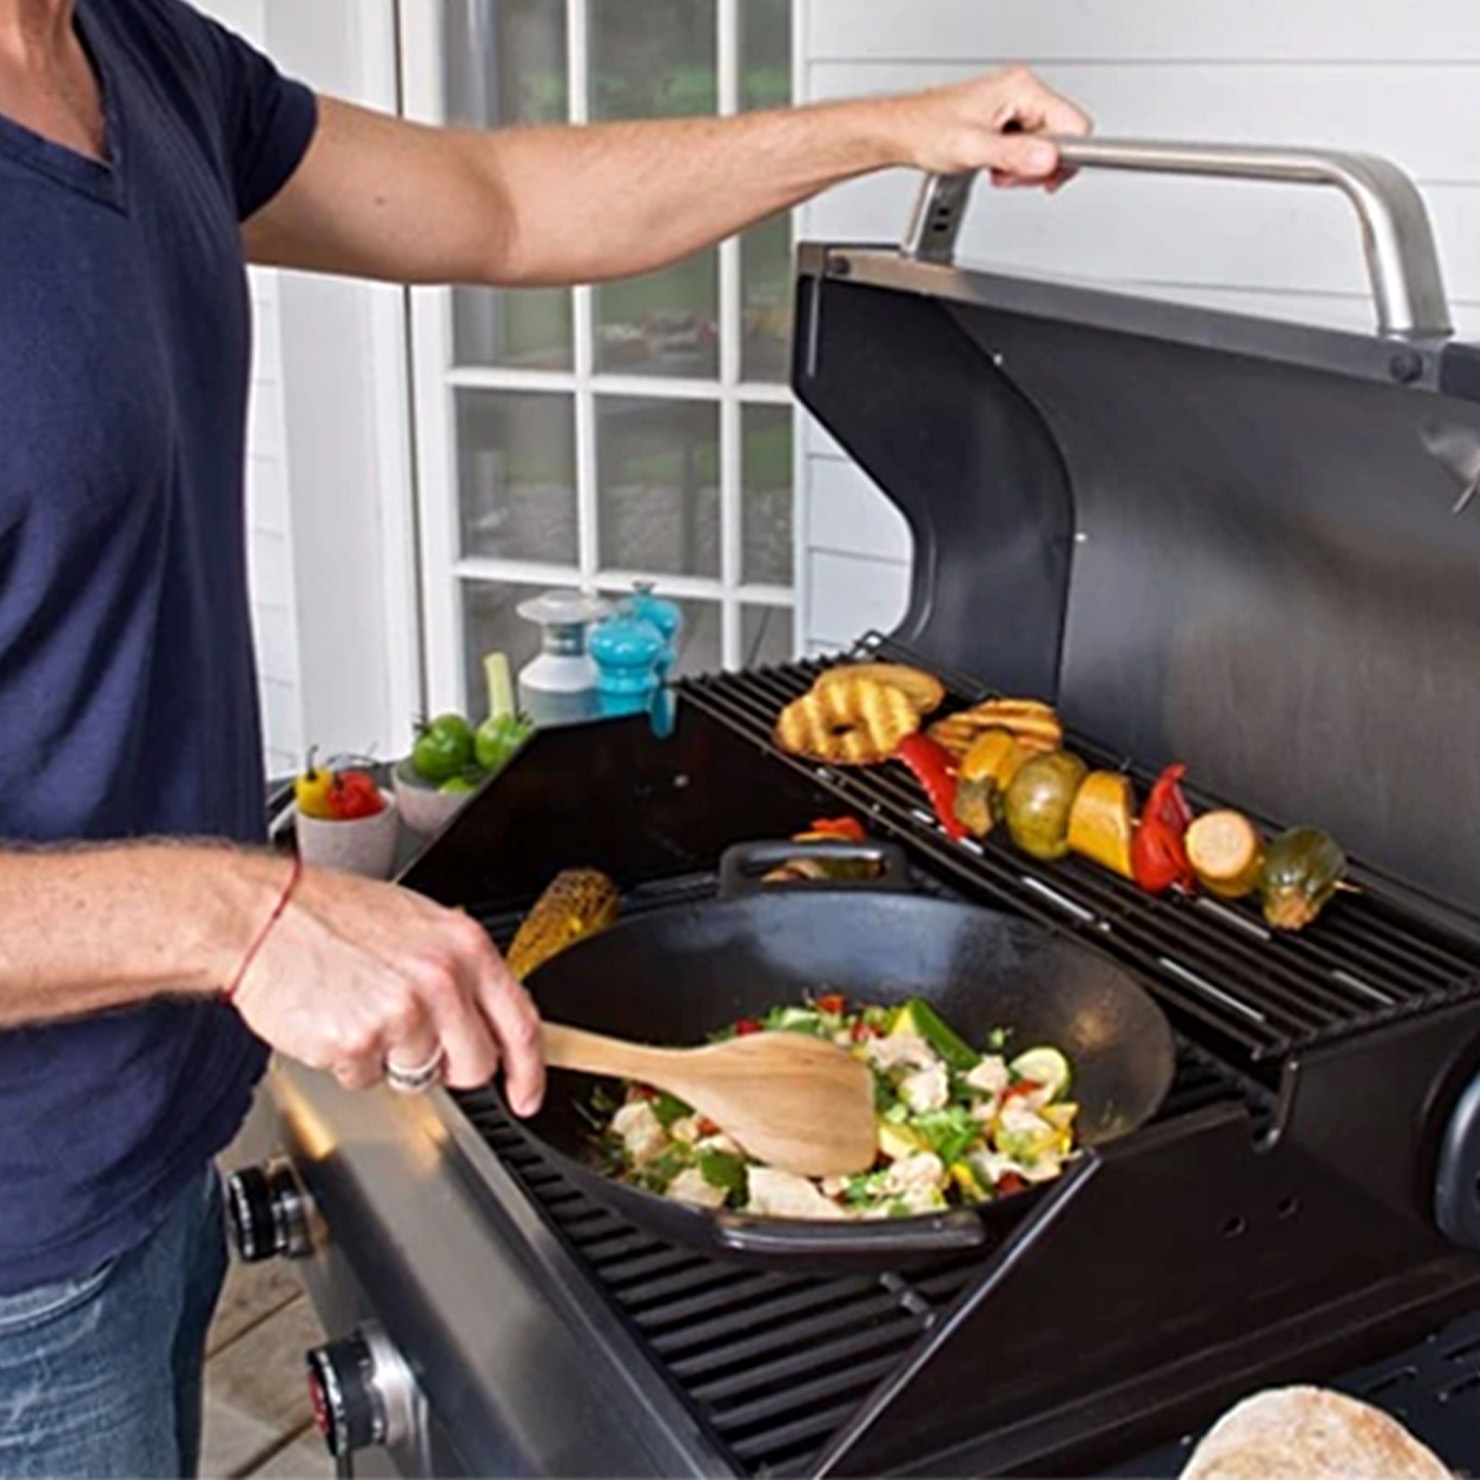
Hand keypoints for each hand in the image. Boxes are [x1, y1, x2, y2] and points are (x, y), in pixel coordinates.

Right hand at [228, 863, 544, 1113]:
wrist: (262, 915)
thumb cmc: (330, 916)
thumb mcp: (416, 923)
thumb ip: (457, 968)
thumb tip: (483, 1013)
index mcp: (463, 946)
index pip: (520, 1022)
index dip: (529, 1070)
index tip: (527, 1095)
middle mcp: (441, 979)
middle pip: (474, 1064)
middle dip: (448, 1066)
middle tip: (410, 1038)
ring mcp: (402, 1013)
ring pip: (418, 1076)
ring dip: (390, 1059)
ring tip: (361, 1009)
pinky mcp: (358, 1042)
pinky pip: (367, 1079)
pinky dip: (349, 1061)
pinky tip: (334, 1019)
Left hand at [882, 66, 1091, 189]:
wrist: (901, 132)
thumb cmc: (925, 130)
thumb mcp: (971, 148)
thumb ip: (1013, 154)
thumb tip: (1048, 160)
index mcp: (1022, 88)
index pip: (1074, 125)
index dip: (1063, 157)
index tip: (1044, 177)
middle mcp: (1023, 90)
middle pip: (1062, 137)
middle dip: (1038, 165)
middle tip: (1007, 173)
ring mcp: (1016, 104)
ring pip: (1046, 146)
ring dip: (1024, 168)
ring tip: (994, 167)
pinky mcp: (1008, 119)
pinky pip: (1030, 147)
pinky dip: (1015, 164)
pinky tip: (993, 164)